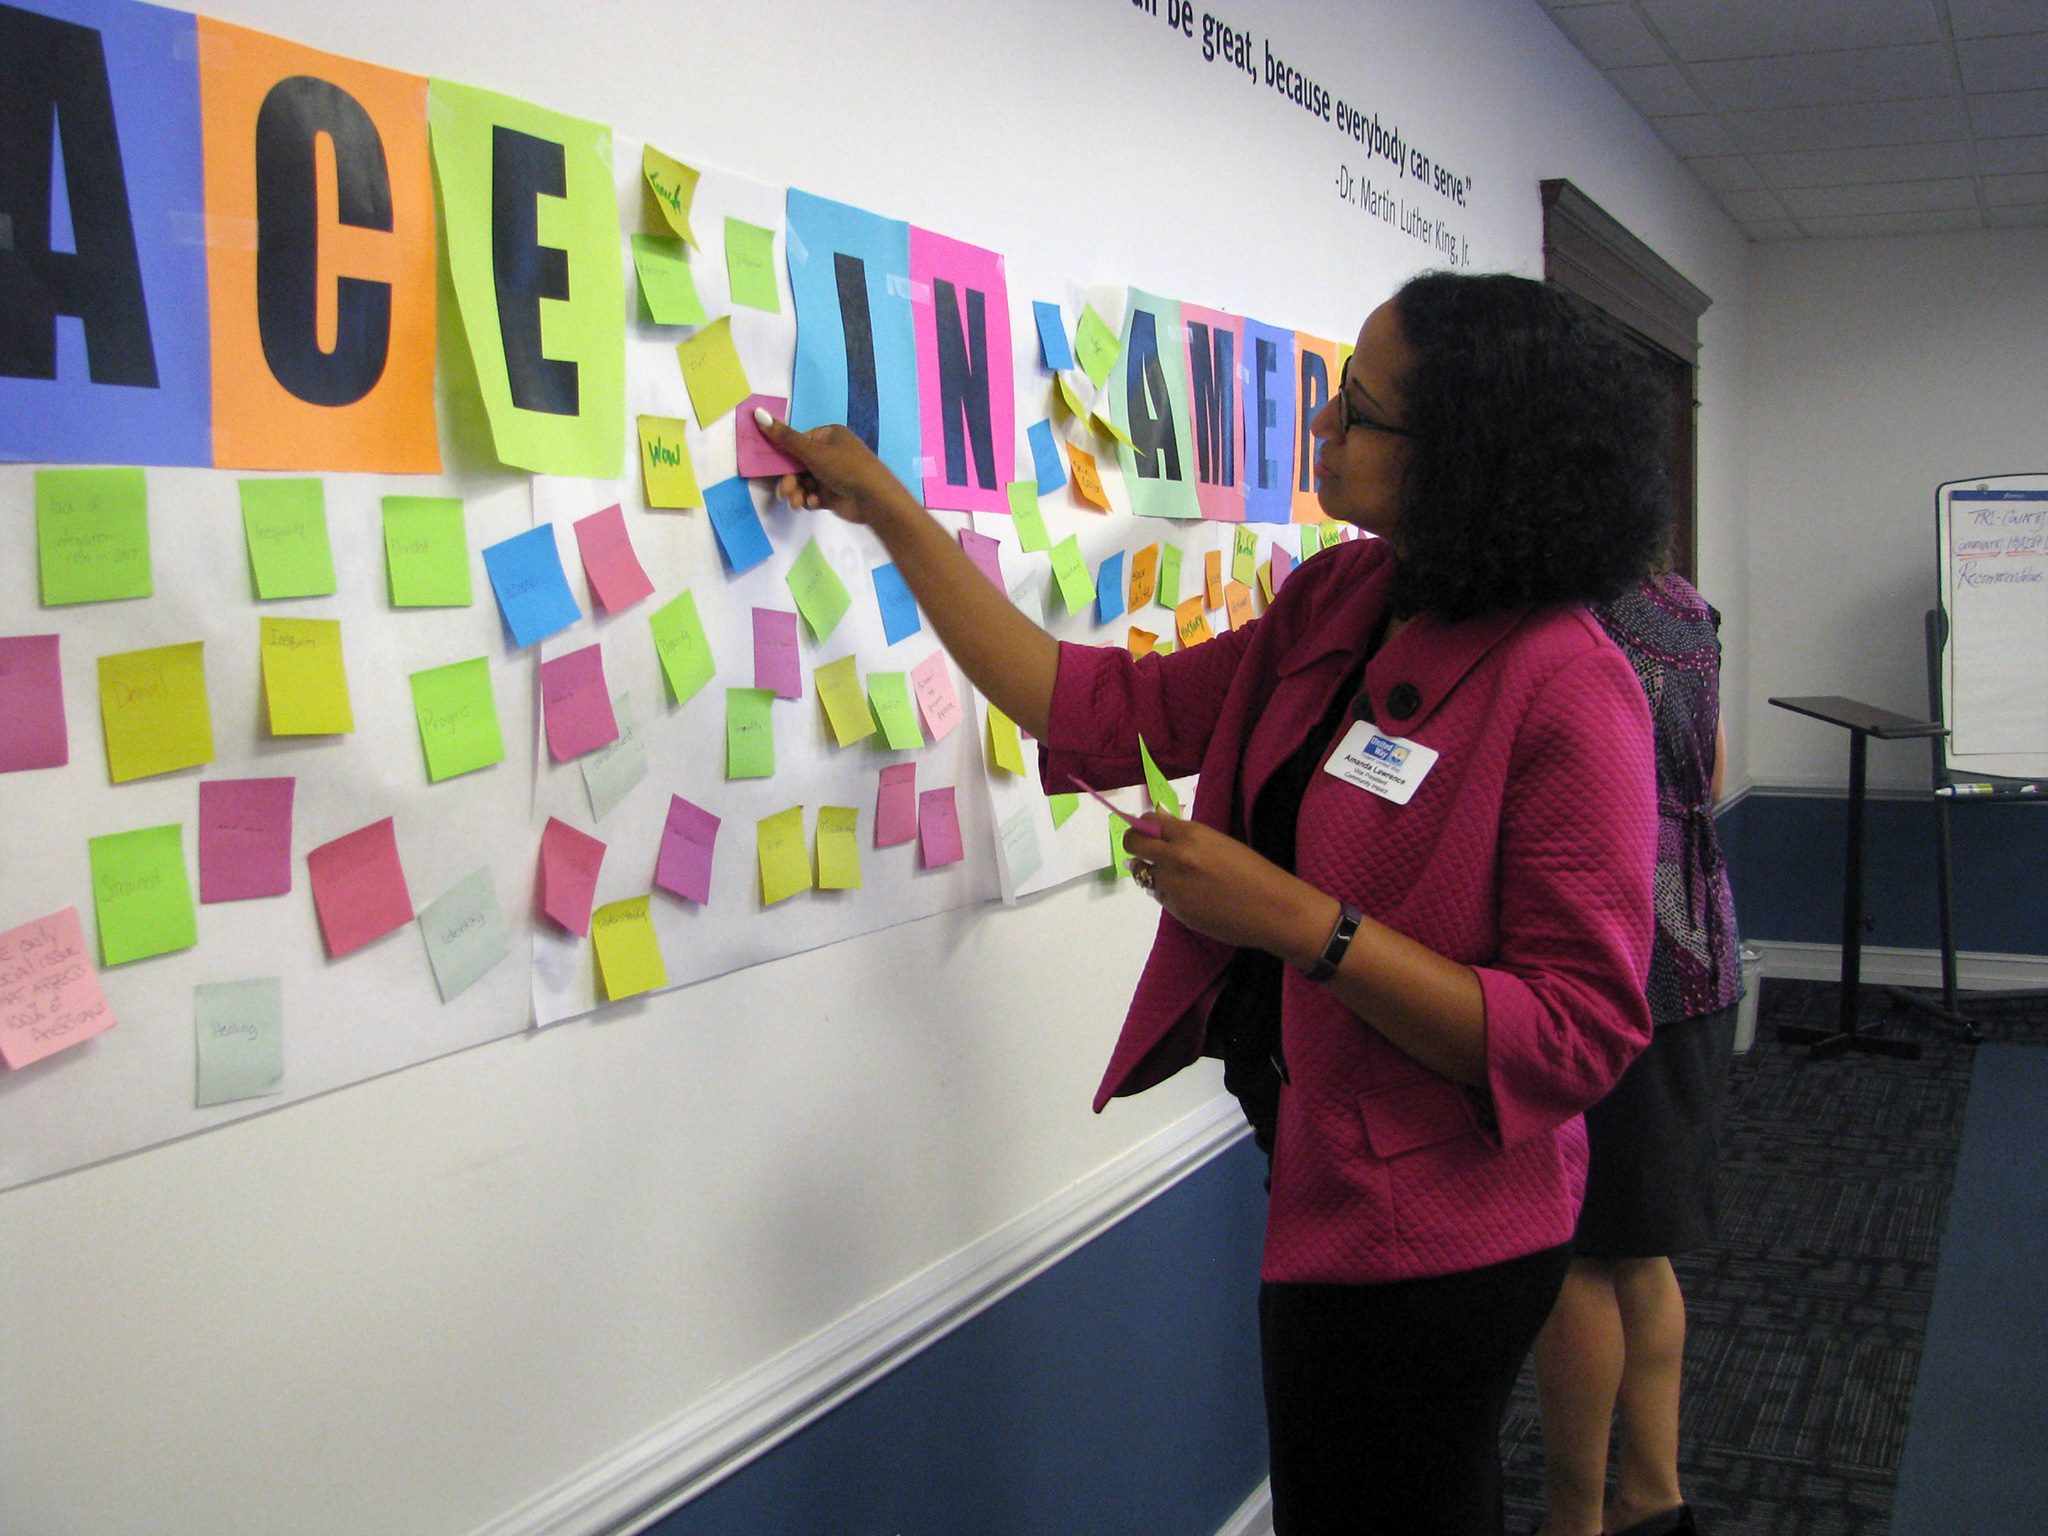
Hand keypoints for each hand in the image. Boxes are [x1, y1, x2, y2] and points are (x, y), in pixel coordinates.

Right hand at [755, 411, 916, 526]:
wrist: (874, 498)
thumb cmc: (845, 467)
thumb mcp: (812, 451)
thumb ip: (784, 438)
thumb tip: (758, 413)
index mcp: (828, 435)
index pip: (798, 442)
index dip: (783, 456)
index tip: (771, 467)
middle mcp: (830, 453)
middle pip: (798, 465)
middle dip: (790, 480)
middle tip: (784, 492)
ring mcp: (831, 475)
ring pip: (803, 482)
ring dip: (797, 492)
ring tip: (797, 502)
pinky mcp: (833, 494)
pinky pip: (812, 495)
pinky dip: (810, 499)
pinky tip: (813, 504)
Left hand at [1121, 811, 1336, 964]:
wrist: (1272, 909)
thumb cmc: (1254, 872)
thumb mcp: (1220, 843)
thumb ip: (1187, 834)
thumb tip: (1159, 818)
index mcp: (1191, 835)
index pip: (1148, 822)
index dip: (1144, 826)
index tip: (1146, 831)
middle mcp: (1175, 857)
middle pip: (1133, 844)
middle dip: (1134, 845)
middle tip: (1142, 851)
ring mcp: (1173, 885)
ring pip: (1145, 875)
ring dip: (1155, 874)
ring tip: (1183, 880)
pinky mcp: (1175, 910)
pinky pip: (1161, 897)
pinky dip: (1170, 895)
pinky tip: (1195, 897)